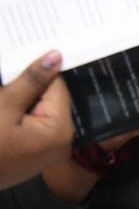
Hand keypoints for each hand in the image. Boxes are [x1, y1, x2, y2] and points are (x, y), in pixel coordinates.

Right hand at [0, 50, 73, 187]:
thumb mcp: (3, 106)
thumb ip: (30, 81)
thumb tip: (56, 56)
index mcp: (60, 130)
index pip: (58, 87)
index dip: (39, 70)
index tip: (27, 54)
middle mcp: (61, 142)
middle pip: (50, 99)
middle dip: (30, 84)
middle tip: (12, 72)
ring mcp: (47, 151)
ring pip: (38, 111)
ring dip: (22, 98)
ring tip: (7, 90)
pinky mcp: (32, 154)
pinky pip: (30, 125)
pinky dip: (17, 114)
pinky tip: (6, 105)